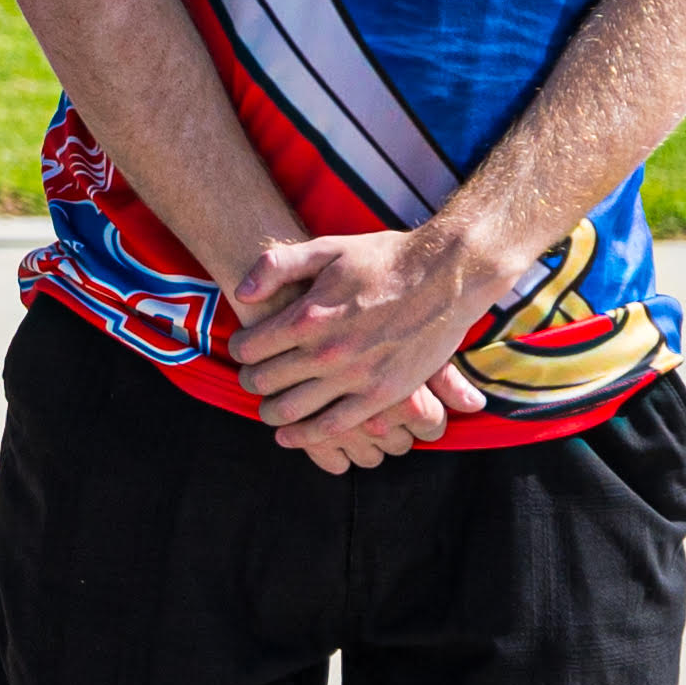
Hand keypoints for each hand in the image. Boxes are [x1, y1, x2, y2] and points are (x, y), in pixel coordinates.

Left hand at [223, 226, 495, 466]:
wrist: (446, 276)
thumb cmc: (384, 259)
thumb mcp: (326, 248)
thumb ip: (277, 266)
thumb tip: (242, 293)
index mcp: (308, 315)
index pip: (249, 347)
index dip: (239, 349)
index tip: (242, 349)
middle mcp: (327, 350)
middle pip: (264, 381)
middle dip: (249, 381)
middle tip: (250, 378)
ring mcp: (355, 376)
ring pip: (291, 409)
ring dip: (270, 412)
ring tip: (267, 408)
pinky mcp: (381, 395)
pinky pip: (333, 427)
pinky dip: (305, 436)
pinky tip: (290, 436)